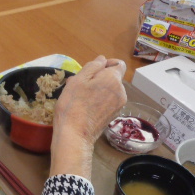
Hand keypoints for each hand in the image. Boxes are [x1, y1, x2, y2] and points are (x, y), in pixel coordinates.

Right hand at [50, 56, 126, 177]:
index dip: (106, 64)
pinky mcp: (113, 115)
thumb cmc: (73, 105)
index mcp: (113, 79)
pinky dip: (100, 100)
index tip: (93, 70)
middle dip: (99, 78)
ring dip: (98, 89)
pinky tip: (85, 106)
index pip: (118, 64)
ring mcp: (118, 105)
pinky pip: (108, 101)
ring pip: (110, 90)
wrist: (75, 134)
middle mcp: (121, 91)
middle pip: (113, 78)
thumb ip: (92, 66)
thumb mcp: (78, 80)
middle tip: (81, 84)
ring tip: (81, 96)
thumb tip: (102, 60)